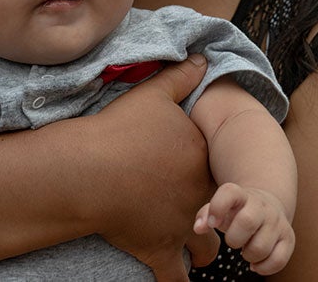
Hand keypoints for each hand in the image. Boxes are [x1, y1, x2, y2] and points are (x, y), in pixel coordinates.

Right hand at [88, 55, 218, 280]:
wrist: (90, 169)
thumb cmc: (120, 130)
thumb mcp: (153, 94)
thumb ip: (182, 77)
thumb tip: (203, 59)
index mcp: (201, 160)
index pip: (226, 175)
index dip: (224, 182)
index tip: (216, 184)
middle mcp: (199, 196)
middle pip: (225, 214)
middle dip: (222, 219)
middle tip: (212, 219)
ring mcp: (181, 226)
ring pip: (208, 250)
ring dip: (206, 253)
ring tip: (201, 255)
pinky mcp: (158, 249)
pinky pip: (175, 279)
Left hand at [193, 183, 294, 275]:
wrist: (267, 206)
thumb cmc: (236, 211)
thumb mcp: (220, 208)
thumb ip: (205, 215)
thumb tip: (198, 228)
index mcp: (242, 195)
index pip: (230, 192)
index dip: (218, 207)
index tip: (212, 224)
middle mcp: (262, 205)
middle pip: (247, 221)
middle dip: (234, 239)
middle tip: (234, 241)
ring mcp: (277, 221)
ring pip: (261, 247)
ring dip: (248, 255)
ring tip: (246, 249)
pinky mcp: (288, 237)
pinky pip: (278, 260)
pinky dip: (264, 267)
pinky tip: (256, 263)